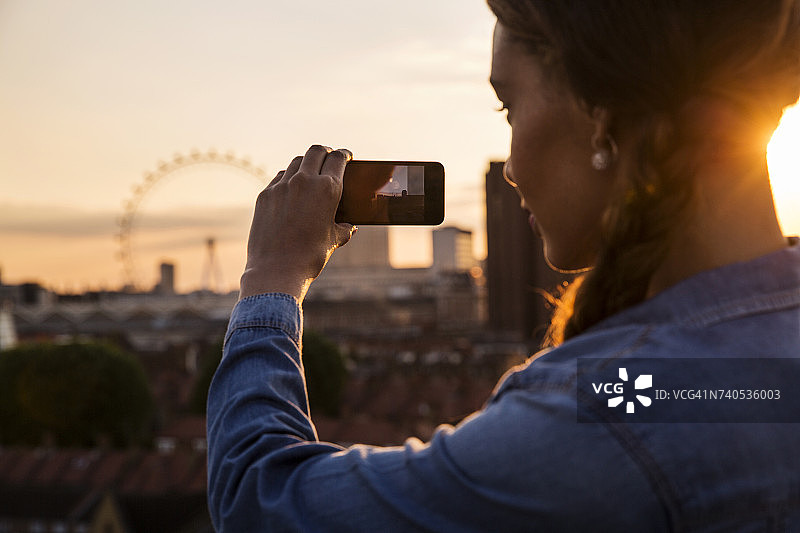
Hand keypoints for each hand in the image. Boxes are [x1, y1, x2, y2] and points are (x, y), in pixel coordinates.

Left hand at [239, 145, 355, 301]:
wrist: (276, 270)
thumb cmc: (310, 256)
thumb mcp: (334, 240)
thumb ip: (345, 228)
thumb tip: (350, 227)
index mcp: (327, 189)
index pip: (338, 158)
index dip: (344, 154)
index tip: (346, 155)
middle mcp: (304, 181)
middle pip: (316, 152)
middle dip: (325, 152)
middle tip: (329, 157)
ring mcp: (282, 186)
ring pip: (296, 162)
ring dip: (306, 164)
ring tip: (310, 172)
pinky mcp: (265, 195)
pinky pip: (280, 178)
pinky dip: (289, 178)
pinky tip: (292, 189)